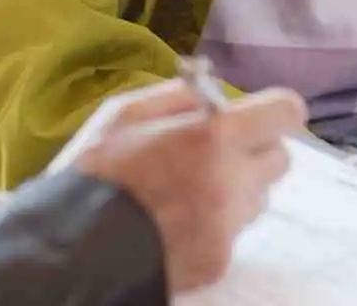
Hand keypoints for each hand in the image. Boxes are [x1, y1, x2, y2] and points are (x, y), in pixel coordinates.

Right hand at [49, 79, 305, 292]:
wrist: (70, 251)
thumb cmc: (96, 172)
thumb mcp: (126, 113)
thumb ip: (179, 96)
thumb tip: (214, 94)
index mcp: (215, 136)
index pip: (286, 113)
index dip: (274, 111)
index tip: (257, 116)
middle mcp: (232, 181)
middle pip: (279, 158)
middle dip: (255, 151)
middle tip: (219, 154)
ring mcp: (227, 226)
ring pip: (259, 197)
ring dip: (238, 189)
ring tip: (192, 192)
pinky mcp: (219, 262)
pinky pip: (235, 233)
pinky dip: (217, 225)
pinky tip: (180, 223)